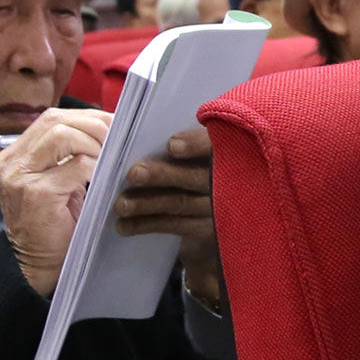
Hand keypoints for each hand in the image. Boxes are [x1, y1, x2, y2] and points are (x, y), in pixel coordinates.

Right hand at [0, 110, 109, 297]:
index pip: (51, 118)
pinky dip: (95, 166)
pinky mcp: (35, 194)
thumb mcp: (57, 183)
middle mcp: (11, 162)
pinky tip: (104, 176)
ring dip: (94, 143)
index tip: (114, 125)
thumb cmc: (53, 225)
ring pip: (63, 136)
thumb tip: (107, 130)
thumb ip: (69, 156)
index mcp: (15, 155)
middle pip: (56, 121)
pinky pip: (74, 166)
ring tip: (110, 157)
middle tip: (119, 138)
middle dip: (94, 125)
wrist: (35, 266)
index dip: (86, 117)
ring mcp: (20, 177)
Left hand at [112, 125, 223, 309]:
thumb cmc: (211, 160)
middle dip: (163, 175)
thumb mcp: (215, 144)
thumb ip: (196, 136)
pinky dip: (148, 225)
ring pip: (181, 203)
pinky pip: (176, 226)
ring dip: (148, 204)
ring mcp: (221, 209)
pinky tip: (124, 226)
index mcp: (234, 152)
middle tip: (134, 174)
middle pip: (197, 177)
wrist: (239, 203)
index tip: (172, 145)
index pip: (218, 146)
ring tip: (120, 205)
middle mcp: (231, 182)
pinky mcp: (209, 229)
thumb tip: (152, 130)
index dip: (198, 145)